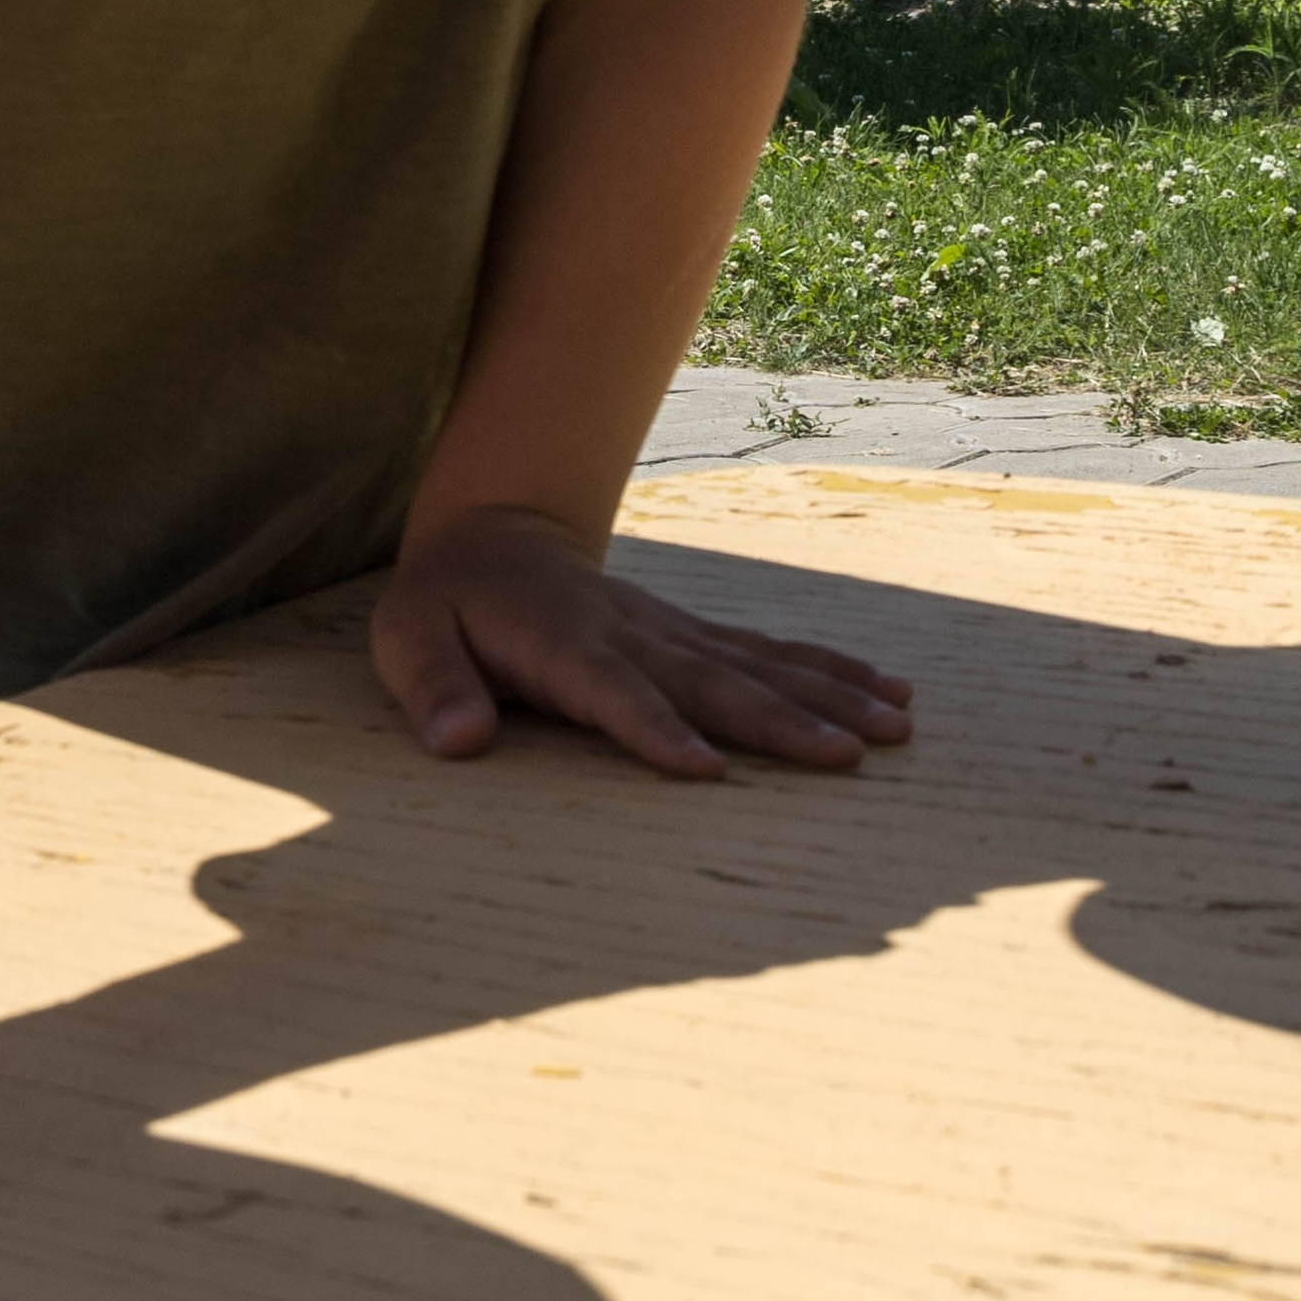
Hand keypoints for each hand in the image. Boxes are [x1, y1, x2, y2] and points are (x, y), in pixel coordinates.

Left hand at [370, 505, 912, 779]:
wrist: (492, 531)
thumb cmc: (444, 603)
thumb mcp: (407, 639)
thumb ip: (433, 689)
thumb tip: (458, 741)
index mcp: (562, 642)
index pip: (613, 690)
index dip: (655, 729)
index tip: (706, 768)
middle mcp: (630, 633)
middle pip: (710, 679)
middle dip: (779, 719)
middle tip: (848, 754)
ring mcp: (669, 630)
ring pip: (756, 663)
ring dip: (826, 695)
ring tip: (893, 727)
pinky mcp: (691, 633)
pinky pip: (768, 652)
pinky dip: (828, 670)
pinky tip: (886, 692)